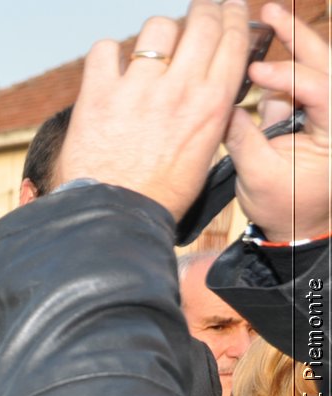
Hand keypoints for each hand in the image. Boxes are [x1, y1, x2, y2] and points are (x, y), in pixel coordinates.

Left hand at [59, 0, 252, 219]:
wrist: (113, 217)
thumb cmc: (159, 193)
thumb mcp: (204, 151)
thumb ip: (209, 112)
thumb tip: (209, 83)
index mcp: (211, 104)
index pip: (232, 41)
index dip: (233, 16)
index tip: (230, 7)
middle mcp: (178, 89)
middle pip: (200, 23)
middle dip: (203, 9)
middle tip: (199, 9)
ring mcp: (137, 89)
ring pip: (156, 28)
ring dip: (156, 33)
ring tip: (150, 47)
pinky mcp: (98, 95)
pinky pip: (105, 50)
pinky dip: (108, 53)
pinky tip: (110, 66)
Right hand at [226, 2, 330, 240]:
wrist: (295, 225)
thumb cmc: (283, 207)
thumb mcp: (260, 176)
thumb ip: (243, 139)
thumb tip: (223, 105)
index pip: (320, 90)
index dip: (287, 77)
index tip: (254, 73)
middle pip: (325, 64)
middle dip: (298, 36)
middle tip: (272, 10)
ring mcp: (323, 111)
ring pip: (314, 66)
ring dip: (292, 40)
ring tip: (269, 15)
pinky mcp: (308, 112)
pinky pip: (296, 82)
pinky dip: (279, 64)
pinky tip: (257, 48)